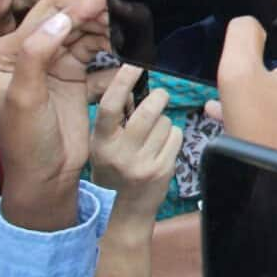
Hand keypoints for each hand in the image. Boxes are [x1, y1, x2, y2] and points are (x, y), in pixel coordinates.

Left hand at [0, 0, 111, 230]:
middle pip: (66, 17)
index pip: (45, 14)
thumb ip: (36, 54)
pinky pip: (93, 48)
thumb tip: (62, 20)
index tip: (106, 4)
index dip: (77, 6)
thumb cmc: (26, 143)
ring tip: (128, 29)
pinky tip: (124, 46)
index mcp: (3, 52)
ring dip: (105, 27)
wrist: (46, 177)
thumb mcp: (25, 98)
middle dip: (94, 13)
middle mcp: (24, 51)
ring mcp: (50, 61)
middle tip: (125, 15)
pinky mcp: (71, 72)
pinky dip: (109, 44)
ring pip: (82, 30)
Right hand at [89, 65, 183, 226]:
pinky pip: (175, 136)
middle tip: (160, 96)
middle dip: (158, 98)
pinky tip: (162, 148)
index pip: (110, 107)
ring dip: (163, 123)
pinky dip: (172, 136)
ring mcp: (143, 163)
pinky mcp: (162, 169)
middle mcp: (120, 153)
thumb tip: (135, 87)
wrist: (126, 210)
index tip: (133, 66)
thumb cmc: (115, 169)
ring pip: (165, 122)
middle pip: (147, 112)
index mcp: (101, 143)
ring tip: (153, 136)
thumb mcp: (105, 145)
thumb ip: (117, 119)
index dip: (122, 82)